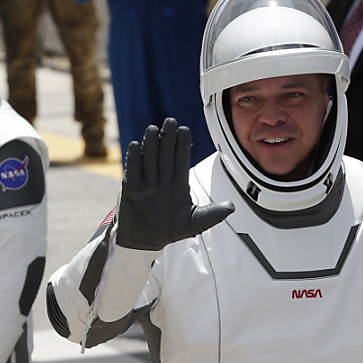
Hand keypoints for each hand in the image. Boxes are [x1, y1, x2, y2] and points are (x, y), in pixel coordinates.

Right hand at [116, 117, 233, 250]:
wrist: (147, 241)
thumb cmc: (171, 230)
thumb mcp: (194, 223)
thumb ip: (212, 214)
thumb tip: (232, 207)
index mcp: (178, 184)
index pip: (181, 160)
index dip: (182, 146)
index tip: (184, 130)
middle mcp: (162, 180)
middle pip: (165, 156)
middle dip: (167, 139)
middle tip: (170, 121)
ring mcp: (146, 183)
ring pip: (149, 160)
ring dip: (151, 145)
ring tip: (154, 129)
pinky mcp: (131, 190)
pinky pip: (132, 172)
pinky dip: (133, 160)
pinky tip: (136, 145)